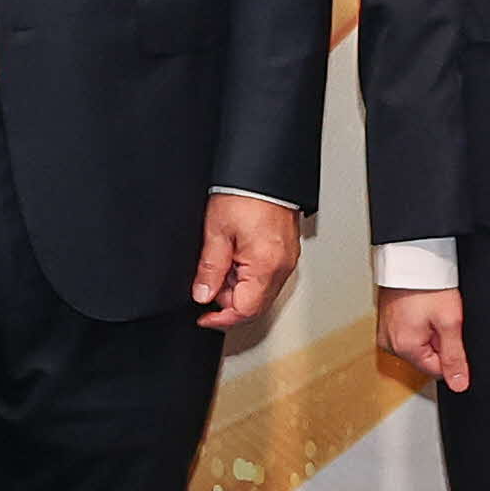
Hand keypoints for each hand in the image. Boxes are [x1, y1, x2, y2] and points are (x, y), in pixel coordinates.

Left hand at [191, 192, 302, 334]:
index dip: (220, 319)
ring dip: (237, 286)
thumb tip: (202, 295)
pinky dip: (248, 275)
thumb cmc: (244, 194)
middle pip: (254, 305)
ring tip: (221, 260)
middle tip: (207, 283)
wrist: (264, 171)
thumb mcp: (216, 232)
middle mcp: (282, 267)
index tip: (203, 317)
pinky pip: (267, 276)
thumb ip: (209, 268)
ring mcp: (287, 260)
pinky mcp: (287, 252)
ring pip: (260, 291)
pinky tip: (235, 256)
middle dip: (227, 301)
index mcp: (265, 266)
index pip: (244, 310)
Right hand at [376, 286, 468, 394]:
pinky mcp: (385, 322)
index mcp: (403, 347)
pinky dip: (417, 323)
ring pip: (417, 345)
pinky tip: (419, 307)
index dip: (450, 351)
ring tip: (428, 310)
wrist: (412, 259)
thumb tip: (459, 384)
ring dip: (427, 331)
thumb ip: (455, 357)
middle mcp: (389, 343)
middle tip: (438, 317)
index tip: (449, 330)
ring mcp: (385, 332)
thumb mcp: (450, 322)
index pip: (437, 370)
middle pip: (426, 357)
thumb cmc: (428, 285)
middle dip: (437, 341)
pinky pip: (407, 333)